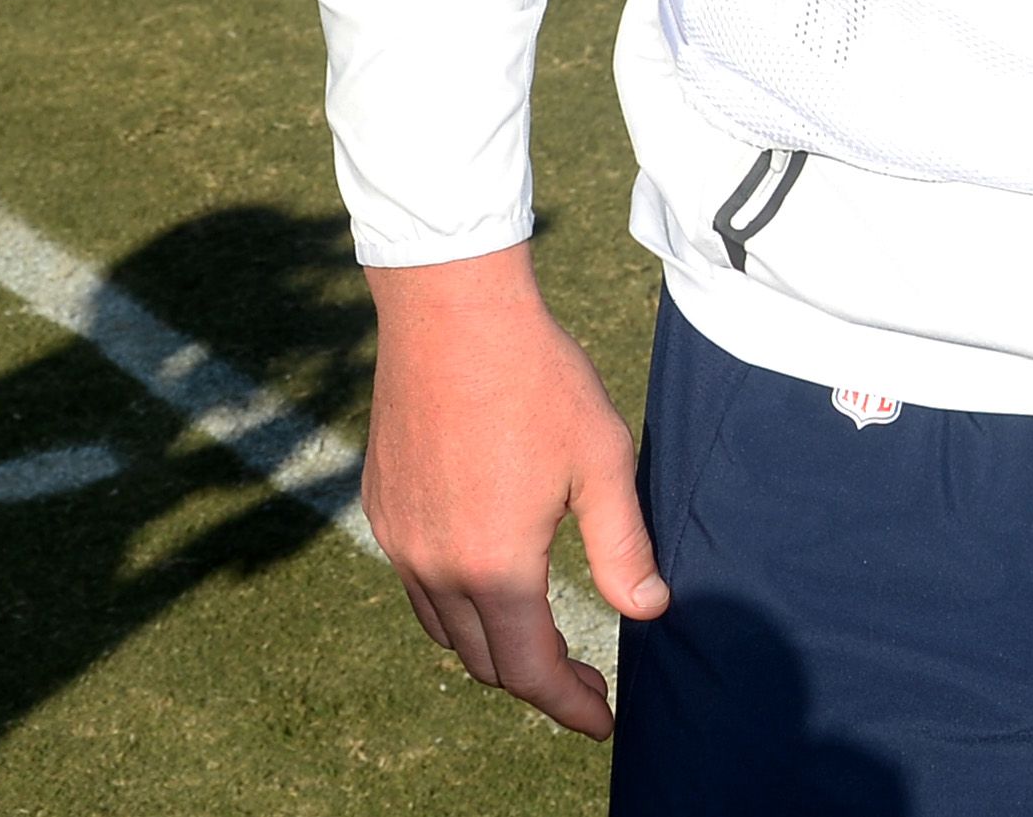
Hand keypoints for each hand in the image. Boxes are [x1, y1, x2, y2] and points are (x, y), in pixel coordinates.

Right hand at [360, 247, 668, 738]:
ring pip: (445, 629)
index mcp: (494, 565)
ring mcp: (399, 539)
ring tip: (543, 642)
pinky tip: (491, 583)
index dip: (570, 704)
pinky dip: (457, 605)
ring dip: (493, 648)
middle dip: (538, 683)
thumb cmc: (538, 380)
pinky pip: (418, 585)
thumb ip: (623, 547)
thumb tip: (648, 611)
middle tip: (589, 683)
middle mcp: (435, 565)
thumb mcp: (603, 461)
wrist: (452, 312)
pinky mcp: (384, 508)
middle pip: (484, 661)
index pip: (530, 669)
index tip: (605, 720)